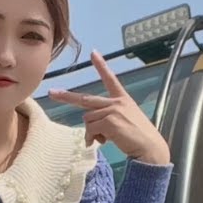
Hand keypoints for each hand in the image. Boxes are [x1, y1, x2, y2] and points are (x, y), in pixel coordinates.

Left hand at [48, 50, 171, 165]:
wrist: (151, 149)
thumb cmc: (140, 139)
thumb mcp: (126, 123)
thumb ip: (108, 119)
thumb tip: (91, 128)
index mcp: (123, 100)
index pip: (111, 79)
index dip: (101, 66)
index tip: (94, 53)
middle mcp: (117, 102)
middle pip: (85, 99)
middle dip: (66, 97)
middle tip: (52, 93)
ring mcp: (113, 110)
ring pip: (87, 119)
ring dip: (91, 132)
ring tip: (104, 140)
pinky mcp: (109, 121)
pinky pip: (90, 129)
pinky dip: (93, 138)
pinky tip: (105, 142)